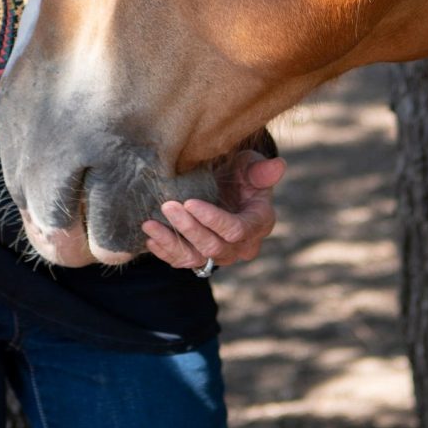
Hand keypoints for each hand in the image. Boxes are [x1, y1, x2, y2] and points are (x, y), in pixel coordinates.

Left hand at [144, 149, 284, 273]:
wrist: (226, 188)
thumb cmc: (240, 175)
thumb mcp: (250, 166)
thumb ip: (261, 169)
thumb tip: (278, 165)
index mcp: (258, 223)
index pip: (236, 230)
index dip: (213, 220)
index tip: (189, 202)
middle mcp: (241, 246)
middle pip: (214, 246)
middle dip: (189, 228)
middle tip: (167, 206)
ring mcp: (220, 255)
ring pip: (196, 259)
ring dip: (172, 243)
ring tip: (149, 225)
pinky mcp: (201, 258)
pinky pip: (183, 262)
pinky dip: (166, 252)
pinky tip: (150, 237)